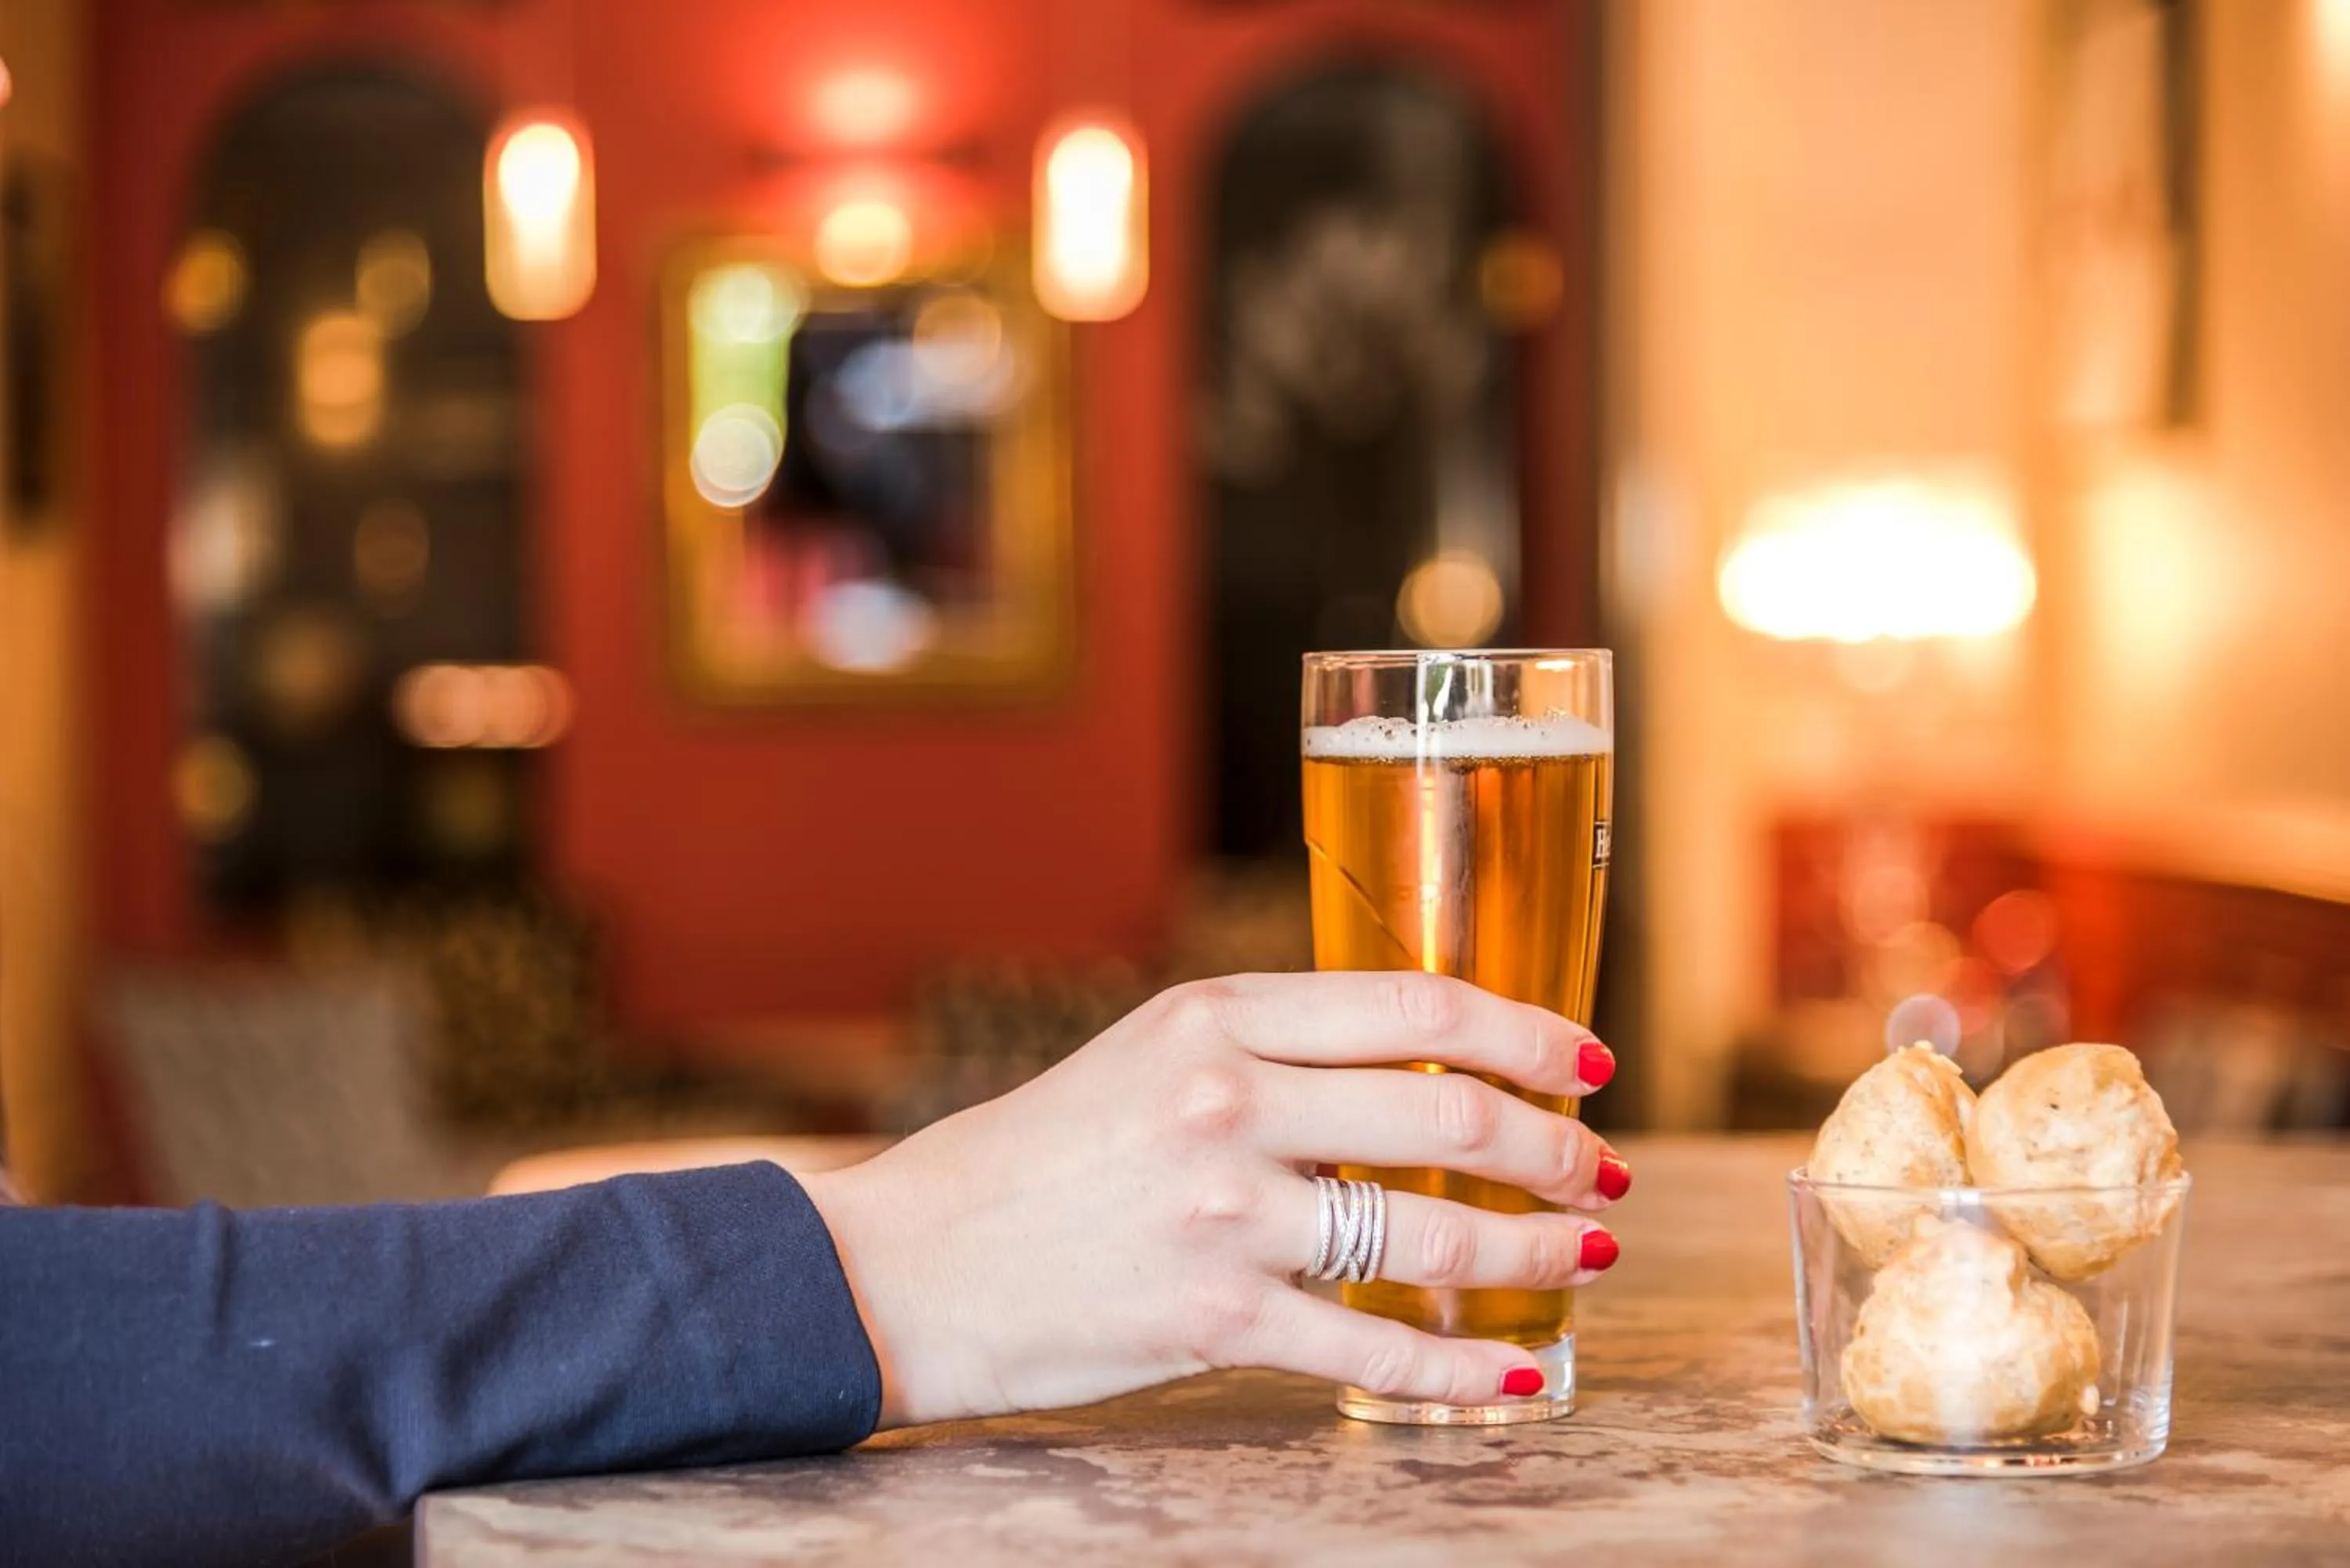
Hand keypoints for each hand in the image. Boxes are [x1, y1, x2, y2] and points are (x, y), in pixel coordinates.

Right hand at [800, 971, 1627, 1426]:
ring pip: (1431, 1233)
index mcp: (1215, 1016)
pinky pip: (1374, 1348)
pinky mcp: (1214, 1321)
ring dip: (1533, 1251)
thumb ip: (1274, 1052)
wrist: (914, 1264)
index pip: (1416, 1009)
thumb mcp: (1151, 1057)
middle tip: (1599, 1170)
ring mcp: (1222, 1214)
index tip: (1586, 1060)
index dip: (1528, 1032)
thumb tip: (1425, 1076)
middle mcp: (1227, 1102)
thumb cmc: (1039, 1157)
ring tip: (1582, 1256)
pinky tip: (1512, 1371)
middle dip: (1554, 1148)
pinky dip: (1460, 1368)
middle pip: (1450, 1114)